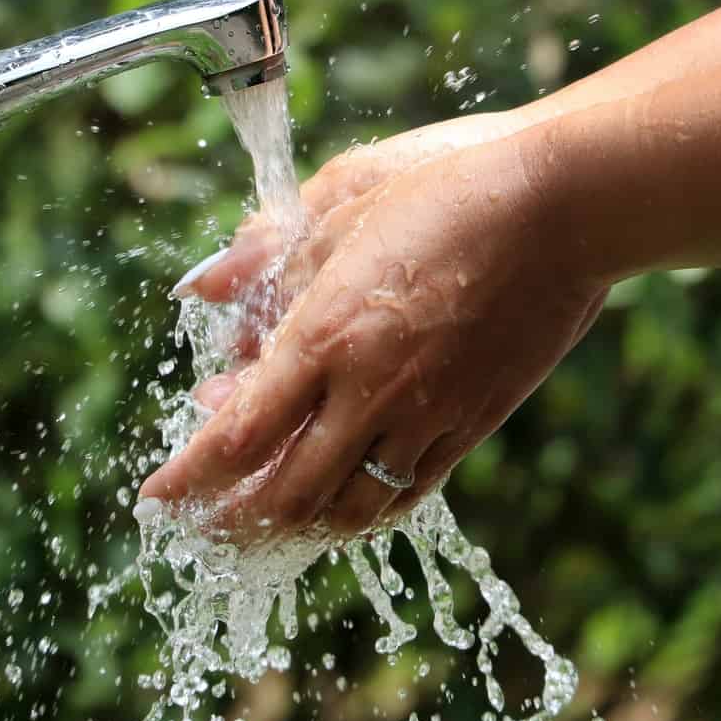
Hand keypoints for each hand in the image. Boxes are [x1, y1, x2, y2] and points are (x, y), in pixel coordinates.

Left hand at [141, 127, 611, 536]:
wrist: (563, 208)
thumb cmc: (448, 190)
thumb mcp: (343, 206)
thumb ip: (266, 258)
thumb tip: (201, 287)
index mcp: (326, 335)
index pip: (237, 435)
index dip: (190, 478)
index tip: (156, 499)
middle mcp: (370, 391)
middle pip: (284, 493)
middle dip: (232, 522)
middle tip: (203, 529)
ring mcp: (427, 415)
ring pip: (348, 508)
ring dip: (296, 527)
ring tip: (266, 524)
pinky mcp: (472, 423)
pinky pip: (407, 493)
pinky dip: (361, 512)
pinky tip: (343, 505)